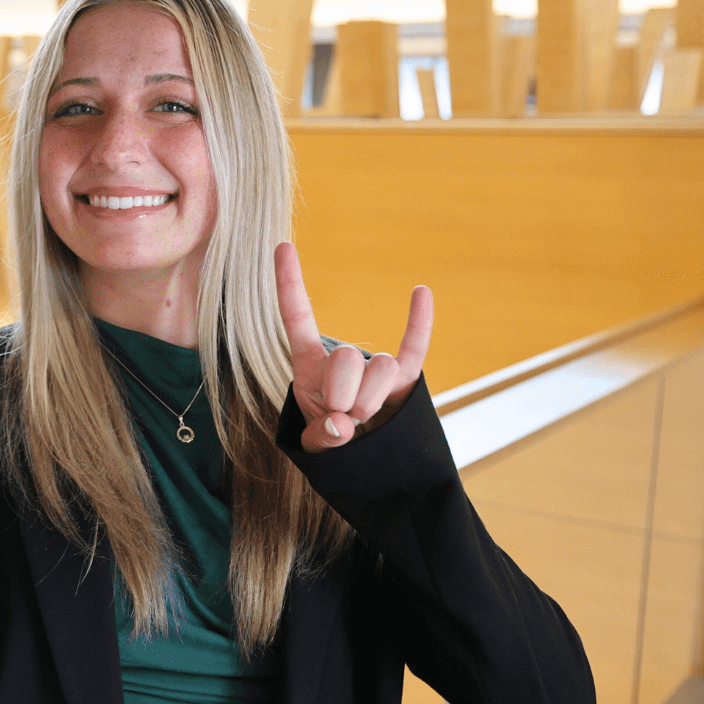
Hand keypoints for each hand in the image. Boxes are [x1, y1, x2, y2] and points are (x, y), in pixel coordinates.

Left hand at [275, 242, 431, 452]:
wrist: (365, 459)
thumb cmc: (331, 443)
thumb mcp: (315, 445)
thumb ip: (321, 438)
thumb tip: (343, 426)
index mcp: (308, 365)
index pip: (297, 317)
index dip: (289, 283)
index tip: (282, 245)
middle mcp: (341, 358)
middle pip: (347, 357)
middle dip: (344, 396)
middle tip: (342, 419)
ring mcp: (375, 366)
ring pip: (381, 367)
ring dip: (373, 402)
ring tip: (366, 421)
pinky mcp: (406, 378)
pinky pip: (415, 348)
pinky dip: (419, 322)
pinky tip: (421, 292)